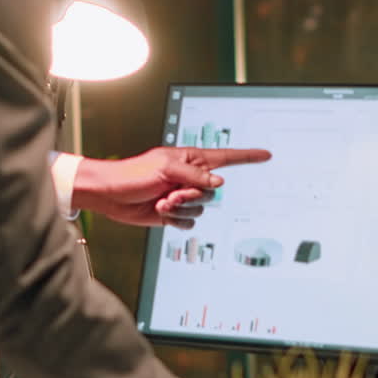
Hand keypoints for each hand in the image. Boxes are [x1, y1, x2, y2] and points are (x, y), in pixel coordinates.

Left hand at [71, 147, 271, 228]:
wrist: (111, 196)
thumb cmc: (133, 175)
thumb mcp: (166, 169)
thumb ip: (195, 176)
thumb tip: (218, 183)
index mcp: (190, 160)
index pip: (225, 158)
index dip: (247, 157)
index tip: (266, 155)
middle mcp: (189, 178)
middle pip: (211, 192)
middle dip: (191, 196)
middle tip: (170, 193)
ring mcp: (182, 196)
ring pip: (201, 209)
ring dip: (181, 209)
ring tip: (161, 203)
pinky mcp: (174, 213)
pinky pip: (190, 222)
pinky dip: (177, 220)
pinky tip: (162, 214)